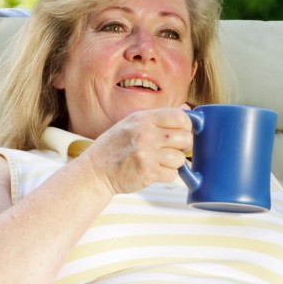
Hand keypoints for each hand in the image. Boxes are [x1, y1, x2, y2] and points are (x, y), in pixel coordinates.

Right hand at [77, 108, 193, 195]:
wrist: (95, 170)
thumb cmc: (115, 147)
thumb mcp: (132, 123)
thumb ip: (160, 117)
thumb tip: (186, 109)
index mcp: (142, 118)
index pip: (180, 117)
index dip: (186, 126)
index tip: (182, 132)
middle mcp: (145, 134)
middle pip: (185, 138)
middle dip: (183, 145)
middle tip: (172, 148)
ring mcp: (146, 154)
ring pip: (180, 158)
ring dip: (174, 162)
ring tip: (160, 160)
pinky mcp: (147, 172)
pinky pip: (172, 174)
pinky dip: (166, 174)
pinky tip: (154, 170)